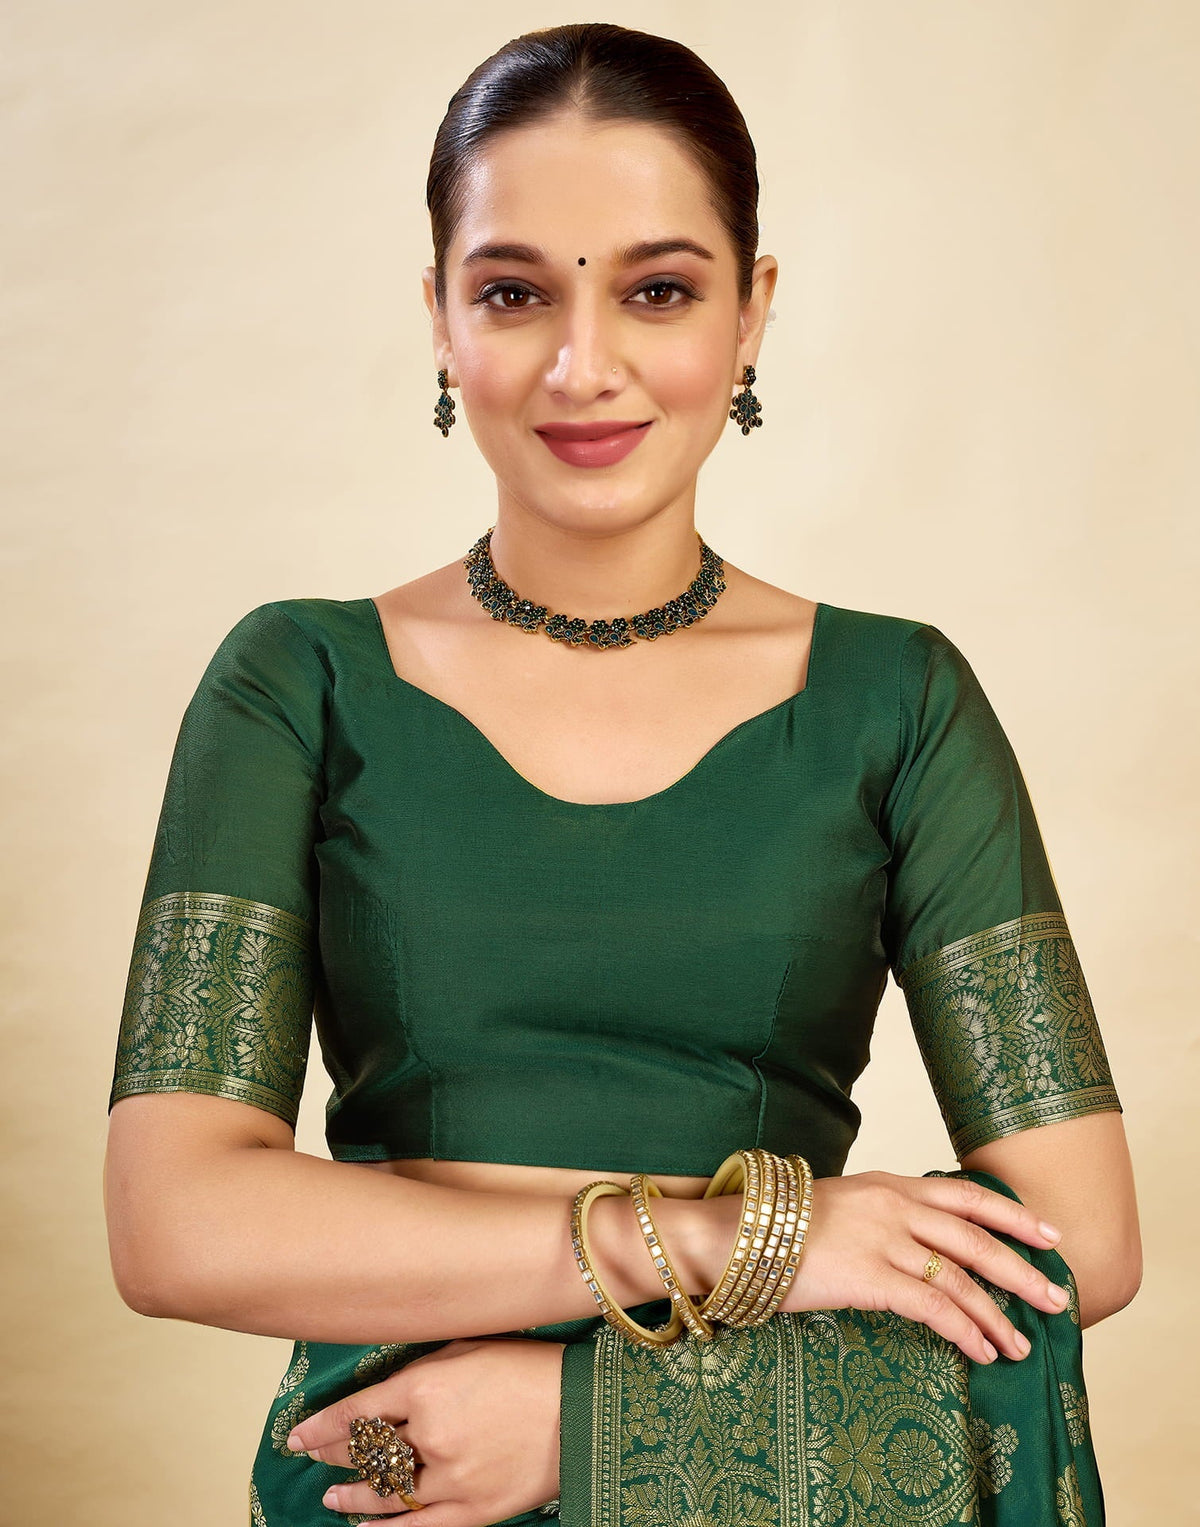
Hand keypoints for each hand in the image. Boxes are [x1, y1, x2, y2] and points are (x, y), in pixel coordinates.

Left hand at [284, 1336, 564, 1525]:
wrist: (584, 1410)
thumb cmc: (529, 1368)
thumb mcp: (470, 1347)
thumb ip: (424, 1368)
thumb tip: (386, 1385)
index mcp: (427, 1386)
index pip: (357, 1411)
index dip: (321, 1426)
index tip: (296, 1435)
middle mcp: (431, 1434)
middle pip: (366, 1451)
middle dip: (334, 1455)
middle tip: (314, 1457)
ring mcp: (451, 1477)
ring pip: (384, 1493)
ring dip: (352, 1495)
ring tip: (331, 1496)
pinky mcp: (473, 1509)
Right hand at [778, 1169, 1071, 1363]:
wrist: (738, 1233)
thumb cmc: (785, 1225)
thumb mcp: (845, 1203)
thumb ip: (885, 1214)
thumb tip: (918, 1239)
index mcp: (891, 1184)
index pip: (967, 1195)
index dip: (1014, 1217)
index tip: (1050, 1234)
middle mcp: (894, 1205)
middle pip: (976, 1239)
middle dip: (1022, 1271)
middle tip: (1057, 1299)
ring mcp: (883, 1239)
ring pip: (961, 1279)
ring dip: (997, 1316)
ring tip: (1020, 1345)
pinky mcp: (870, 1277)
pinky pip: (933, 1307)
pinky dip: (965, 1331)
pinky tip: (982, 1351)